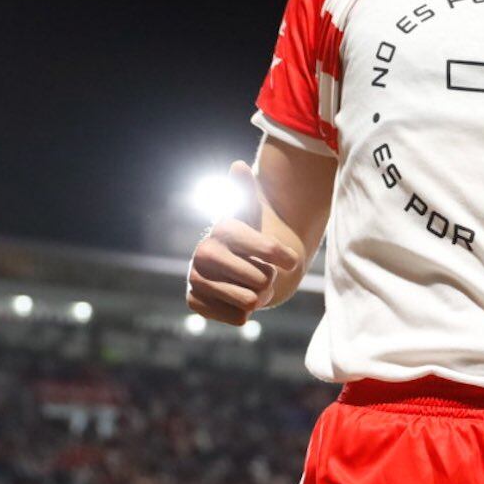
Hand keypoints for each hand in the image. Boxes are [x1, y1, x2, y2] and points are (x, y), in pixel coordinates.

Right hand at [185, 161, 298, 326]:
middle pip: (262, 279)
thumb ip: (247, 191)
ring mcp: (195, 277)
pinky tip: (232, 299)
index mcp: (223, 228)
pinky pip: (236, 318)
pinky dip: (241, 313)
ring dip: (257, 297)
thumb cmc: (249, 241)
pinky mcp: (192, 301)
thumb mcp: (253, 215)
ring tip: (247, 285)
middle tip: (258, 273)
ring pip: (250, 301)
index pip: (269, 249)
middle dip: (267, 280)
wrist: (233, 270)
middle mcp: (204, 251)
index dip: (285, 258)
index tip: (291, 261)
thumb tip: (238, 165)